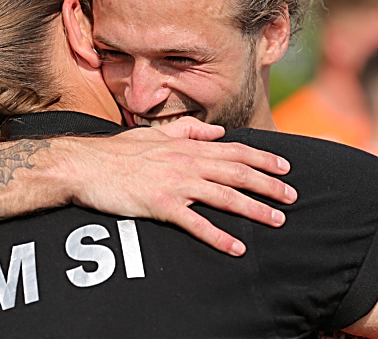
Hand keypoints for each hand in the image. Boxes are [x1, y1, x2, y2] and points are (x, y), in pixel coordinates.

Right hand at [63, 117, 294, 256]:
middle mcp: (186, 163)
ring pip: (224, 196)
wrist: (85, 165)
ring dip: (254, 209)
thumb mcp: (154, 133)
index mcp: (186, 147)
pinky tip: (236, 247)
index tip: (285, 167)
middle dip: (269, 185)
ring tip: (277, 220)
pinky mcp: (160, 205)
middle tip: (292, 197)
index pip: (234, 151)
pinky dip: (218, 236)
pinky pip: (195, 223)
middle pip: (237, 173)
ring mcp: (175, 184)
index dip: (262, 159)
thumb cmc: (117, 151)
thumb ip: (188, 131)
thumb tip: (218, 132)